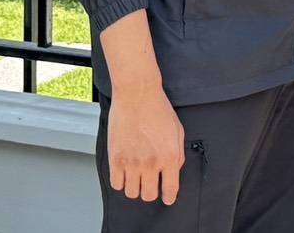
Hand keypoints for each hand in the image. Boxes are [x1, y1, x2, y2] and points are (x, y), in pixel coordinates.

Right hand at [106, 86, 184, 204]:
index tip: (168, 198)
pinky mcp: (115, 158)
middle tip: (150, 183)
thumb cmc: (158, 109)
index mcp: (169, 156)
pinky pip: (116, 184)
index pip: (170, 189)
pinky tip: (125, 171)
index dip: (169, 197)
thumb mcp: (177, 131)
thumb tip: (174, 170)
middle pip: (149, 195)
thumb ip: (177, 154)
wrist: (137, 94)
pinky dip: (120, 181)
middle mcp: (151, 162)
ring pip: (131, 192)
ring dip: (135, 187)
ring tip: (136, 176)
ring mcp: (132, 162)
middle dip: (151, 191)